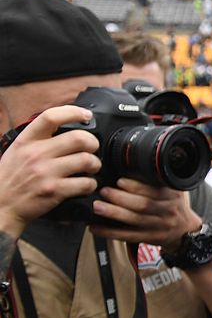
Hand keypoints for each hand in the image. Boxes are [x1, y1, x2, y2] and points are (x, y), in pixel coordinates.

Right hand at [0, 105, 99, 234]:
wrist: (1, 205)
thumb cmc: (11, 178)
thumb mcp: (17, 151)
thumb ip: (38, 139)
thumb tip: (64, 128)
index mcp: (26, 141)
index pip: (51, 117)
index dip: (73, 112)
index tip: (85, 115)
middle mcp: (36, 154)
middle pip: (79, 138)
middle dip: (92, 143)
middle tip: (92, 149)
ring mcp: (46, 173)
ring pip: (86, 160)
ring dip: (95, 164)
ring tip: (91, 168)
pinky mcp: (54, 191)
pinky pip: (85, 183)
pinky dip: (91, 184)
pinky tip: (85, 184)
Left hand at [90, 179, 201, 249]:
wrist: (185, 230)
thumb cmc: (173, 206)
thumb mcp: (173, 190)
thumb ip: (156, 181)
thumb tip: (127, 168)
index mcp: (172, 195)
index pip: (154, 190)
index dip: (136, 186)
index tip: (120, 181)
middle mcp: (168, 210)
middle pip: (143, 205)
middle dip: (121, 198)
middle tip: (104, 191)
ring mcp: (160, 226)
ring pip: (135, 220)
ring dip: (114, 213)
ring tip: (98, 207)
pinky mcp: (151, 238)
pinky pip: (129, 236)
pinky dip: (111, 232)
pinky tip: (97, 228)